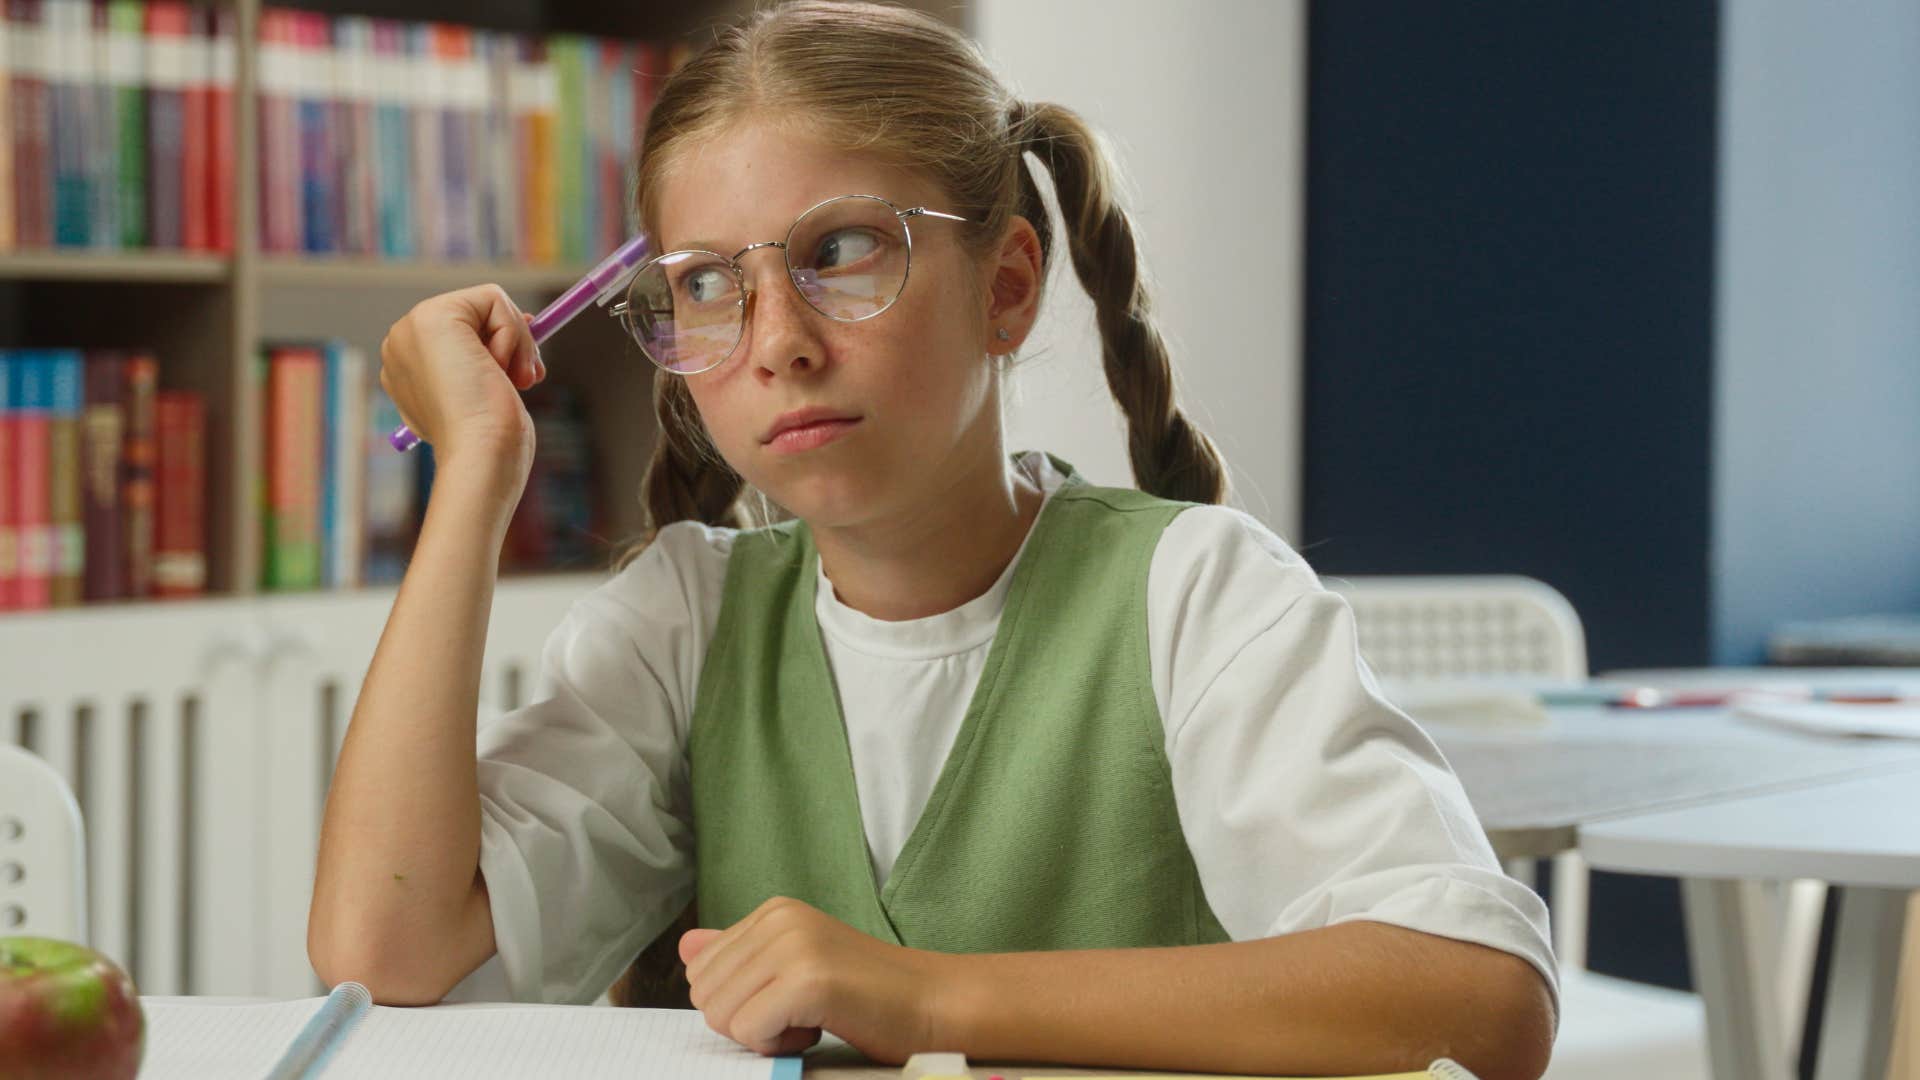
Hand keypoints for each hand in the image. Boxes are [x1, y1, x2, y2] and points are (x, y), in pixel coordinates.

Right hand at [377, 283, 543, 478]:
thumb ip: (491, 358)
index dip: (501, 344)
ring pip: (487, 305)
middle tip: (525, 380)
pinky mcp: (432, 316)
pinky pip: (492, 297)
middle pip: (475, 315)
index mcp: (408, 367)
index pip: (464, 333)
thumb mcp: (486, 393)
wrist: (479, 457)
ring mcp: (411, 328)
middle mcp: (401, 343)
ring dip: (517, 343)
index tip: (523, 370)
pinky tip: (500, 369)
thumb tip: (525, 321)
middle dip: (513, 343)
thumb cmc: (490, 441)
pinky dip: (513, 333)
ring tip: (514, 381)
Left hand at [680, 897, 954, 1062]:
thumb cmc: (867, 994)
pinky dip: (778, 1045)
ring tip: (811, 1018)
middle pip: (705, 994)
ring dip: (763, 1035)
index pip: (700, 971)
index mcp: (774, 911)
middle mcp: (780, 918)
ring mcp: (794, 946)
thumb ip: (741, 954)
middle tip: (799, 1014)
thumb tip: (686, 947)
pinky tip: (817, 1028)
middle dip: (745, 1021)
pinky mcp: (808, 979)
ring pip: (721, 1015)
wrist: (932, 1004)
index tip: (788, 1001)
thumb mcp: (796, 965)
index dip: (738, 1003)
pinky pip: (750, 1032)